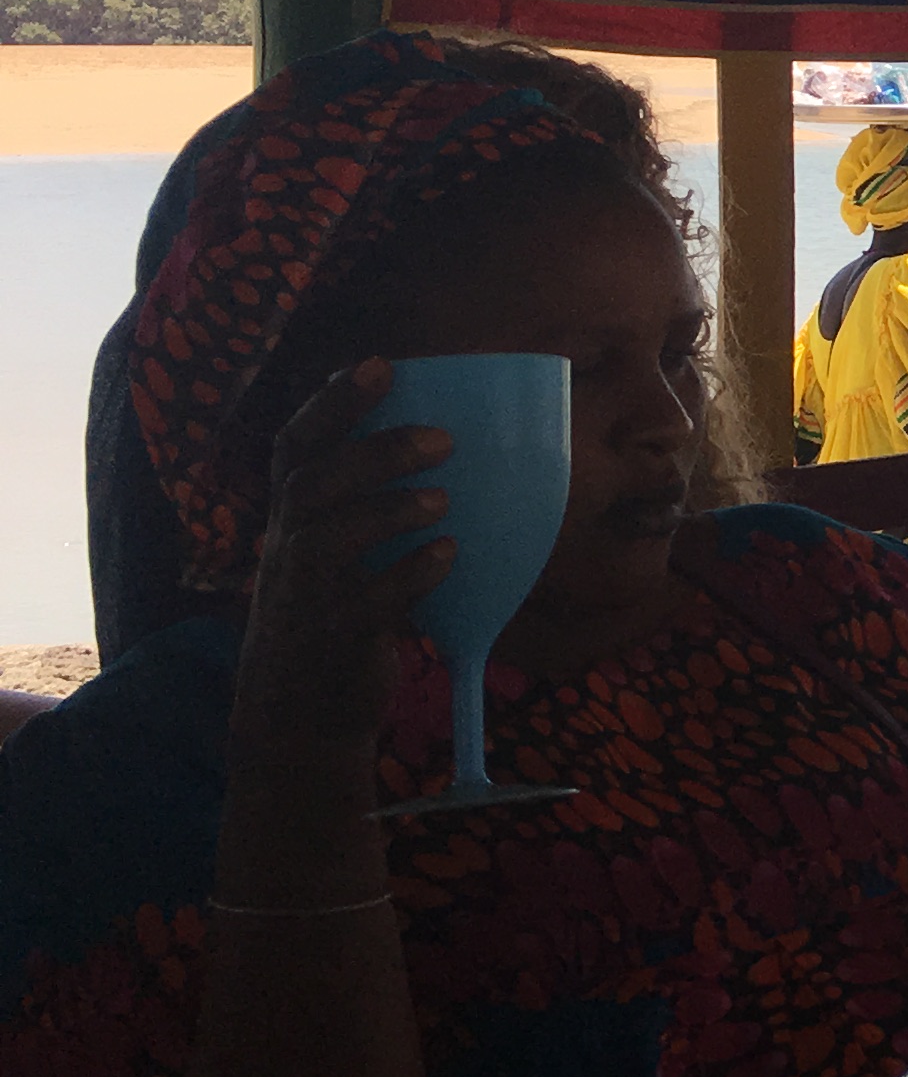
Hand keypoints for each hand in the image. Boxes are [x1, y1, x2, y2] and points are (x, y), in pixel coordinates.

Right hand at [234, 361, 449, 772]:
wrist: (298, 712)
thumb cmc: (333, 609)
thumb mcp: (335, 551)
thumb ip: (364, 502)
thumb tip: (449, 442)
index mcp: (292, 517)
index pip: (295, 447)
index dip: (331, 403)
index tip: (378, 365)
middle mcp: (289, 548)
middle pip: (310, 485)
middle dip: (372, 453)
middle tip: (442, 439)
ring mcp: (305, 595)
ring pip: (326, 540)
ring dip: (387, 511)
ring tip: (442, 500)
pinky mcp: (333, 640)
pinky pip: (364, 604)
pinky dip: (407, 576)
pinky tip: (445, 556)